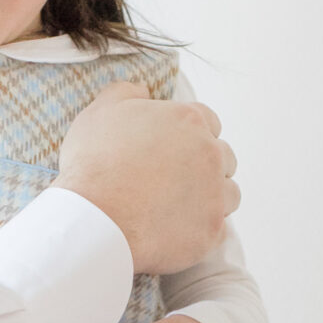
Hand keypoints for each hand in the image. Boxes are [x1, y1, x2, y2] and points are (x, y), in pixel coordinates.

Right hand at [57, 81, 239, 274]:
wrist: (93, 219)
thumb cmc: (93, 163)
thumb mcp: (102, 111)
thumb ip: (127, 92)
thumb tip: (142, 91)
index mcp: (189, 120)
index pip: (209, 121)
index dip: (191, 134)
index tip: (175, 148)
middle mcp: (211, 154)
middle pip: (224, 157)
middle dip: (206, 166)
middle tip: (176, 179)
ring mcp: (215, 195)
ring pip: (230, 194)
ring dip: (212, 198)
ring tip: (181, 207)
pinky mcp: (210, 231)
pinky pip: (218, 230)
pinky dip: (202, 231)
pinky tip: (177, 231)